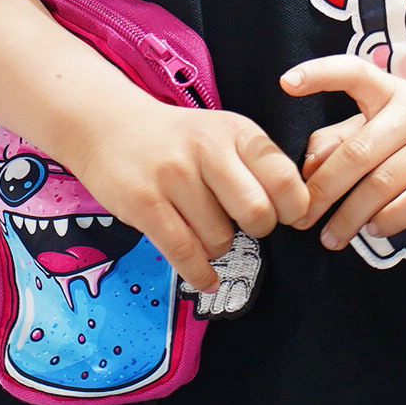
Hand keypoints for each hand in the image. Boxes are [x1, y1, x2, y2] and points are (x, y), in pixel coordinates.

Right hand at [49, 93, 311, 292]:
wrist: (107, 126)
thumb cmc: (177, 140)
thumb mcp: (222, 134)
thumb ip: (257, 165)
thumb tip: (298, 215)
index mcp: (236, 130)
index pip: (285, 178)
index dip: (293, 209)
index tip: (285, 217)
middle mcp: (207, 148)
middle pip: (257, 214)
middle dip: (257, 231)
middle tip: (243, 226)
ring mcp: (173, 175)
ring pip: (219, 239)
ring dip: (217, 247)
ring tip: (203, 230)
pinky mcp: (144, 202)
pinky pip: (185, 252)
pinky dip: (200, 274)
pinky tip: (206, 278)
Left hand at [282, 55, 405, 249]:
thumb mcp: (392, 124)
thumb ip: (348, 137)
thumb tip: (307, 165)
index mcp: (393, 91)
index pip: (354, 72)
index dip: (320, 74)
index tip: (286, 83)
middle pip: (357, 151)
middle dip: (323, 190)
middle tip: (300, 218)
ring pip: (383, 182)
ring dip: (351, 215)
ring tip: (332, 236)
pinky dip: (390, 219)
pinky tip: (375, 231)